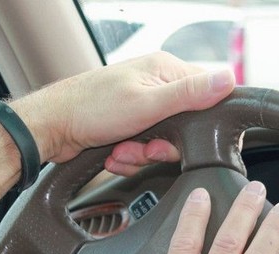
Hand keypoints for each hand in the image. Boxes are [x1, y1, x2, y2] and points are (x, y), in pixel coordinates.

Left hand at [11, 52, 233, 168]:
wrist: (50, 128)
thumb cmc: (90, 109)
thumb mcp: (147, 104)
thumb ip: (190, 95)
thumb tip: (228, 79)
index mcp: (165, 70)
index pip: (206, 95)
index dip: (198, 124)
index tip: (178, 138)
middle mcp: (155, 85)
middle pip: (184, 127)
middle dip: (160, 145)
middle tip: (143, 146)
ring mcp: (141, 106)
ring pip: (162, 143)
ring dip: (141, 155)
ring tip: (121, 150)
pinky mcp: (128, 126)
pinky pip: (144, 150)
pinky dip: (129, 158)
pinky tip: (114, 155)